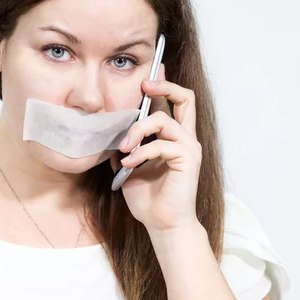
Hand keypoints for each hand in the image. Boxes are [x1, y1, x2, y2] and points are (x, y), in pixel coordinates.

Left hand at [110, 64, 201, 234]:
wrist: (162, 224)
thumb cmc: (148, 199)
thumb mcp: (129, 168)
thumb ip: (125, 147)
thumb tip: (111, 132)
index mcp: (173, 138)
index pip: (174, 102)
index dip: (163, 84)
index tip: (147, 74)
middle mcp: (185, 138)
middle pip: (185, 97)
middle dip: (163, 85)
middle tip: (144, 86)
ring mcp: (189, 147)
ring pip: (163, 120)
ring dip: (137, 130)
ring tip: (123, 148)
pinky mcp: (189, 159)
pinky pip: (162, 144)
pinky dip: (141, 152)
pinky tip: (129, 164)